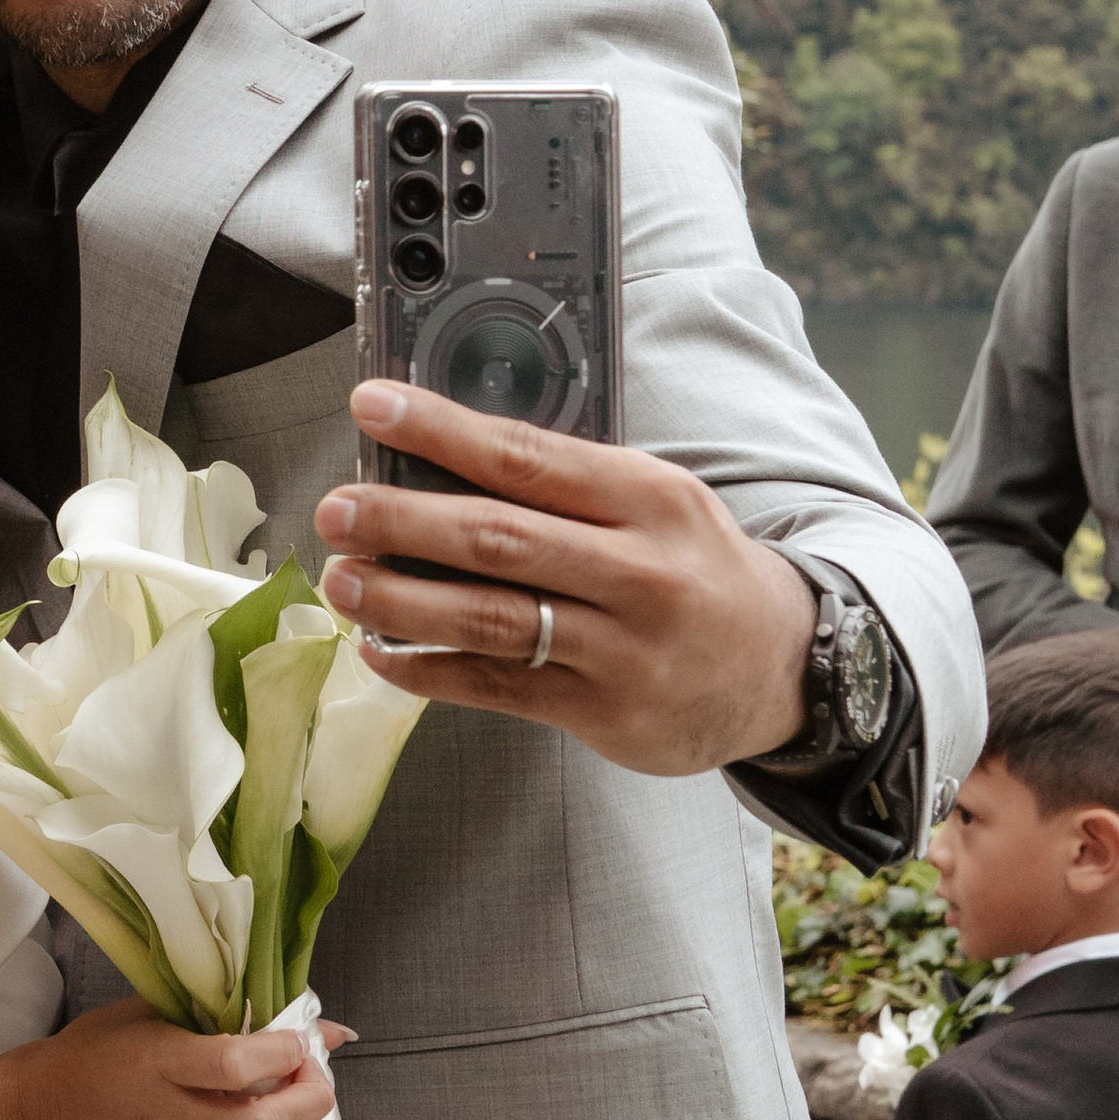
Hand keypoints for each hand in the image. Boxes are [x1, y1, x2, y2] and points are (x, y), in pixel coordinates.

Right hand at [24, 1002, 334, 1119]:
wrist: (48, 1108)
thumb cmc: (100, 1048)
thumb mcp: (151, 1009)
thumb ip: (228, 1010)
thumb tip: (319, 1027)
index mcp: (160, 1063)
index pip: (233, 1066)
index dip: (282, 1054)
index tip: (297, 1041)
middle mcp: (170, 1119)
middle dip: (307, 1104)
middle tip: (313, 1081)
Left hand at [315, 382, 817, 776]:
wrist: (781, 667)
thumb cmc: (693, 568)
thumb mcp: (655, 504)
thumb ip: (566, 486)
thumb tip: (438, 462)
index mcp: (648, 498)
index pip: (526, 456)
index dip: (441, 430)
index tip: (372, 406)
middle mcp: (640, 571)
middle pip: (498, 538)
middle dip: (402, 521)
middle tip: (337, 509)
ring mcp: (623, 649)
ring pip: (491, 619)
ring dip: (401, 601)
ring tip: (343, 582)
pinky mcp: (606, 713)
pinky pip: (498, 689)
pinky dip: (430, 672)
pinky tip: (382, 654)